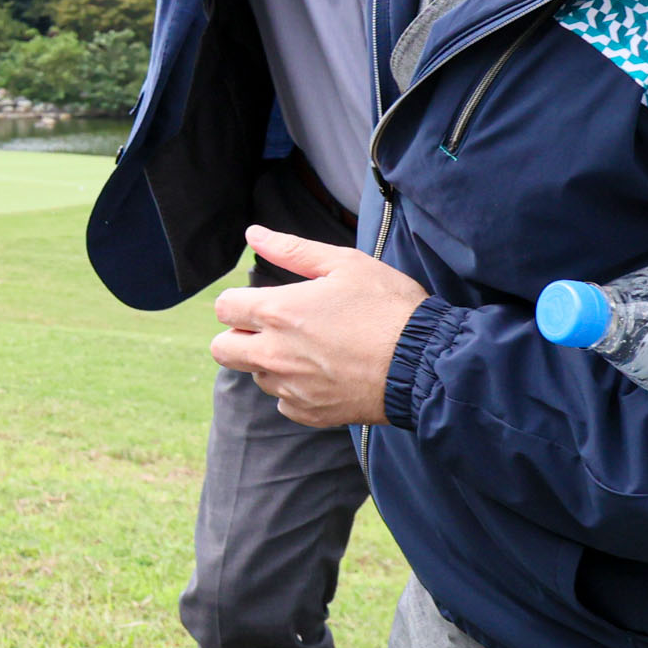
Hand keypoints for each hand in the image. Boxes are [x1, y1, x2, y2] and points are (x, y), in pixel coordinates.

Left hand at [210, 227, 427, 426]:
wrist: (425, 363)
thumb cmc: (388, 307)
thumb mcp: (344, 264)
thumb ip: (292, 249)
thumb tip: (252, 234)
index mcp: (278, 312)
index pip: (223, 308)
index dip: (238, 301)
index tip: (261, 301)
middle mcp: (275, 353)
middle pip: (222, 349)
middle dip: (238, 335)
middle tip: (272, 328)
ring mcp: (291, 387)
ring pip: (255, 375)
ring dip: (270, 362)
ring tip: (310, 349)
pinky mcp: (309, 412)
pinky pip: (283, 401)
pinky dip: (295, 389)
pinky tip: (324, 374)